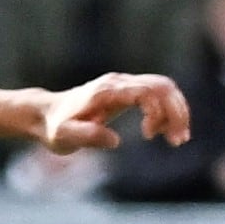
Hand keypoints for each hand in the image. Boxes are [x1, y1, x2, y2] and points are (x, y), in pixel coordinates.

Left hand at [35, 72, 187, 153]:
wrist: (46, 115)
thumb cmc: (55, 128)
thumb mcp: (64, 136)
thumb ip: (87, 137)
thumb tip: (115, 141)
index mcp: (107, 91)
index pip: (145, 92)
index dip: (157, 112)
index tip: (149, 136)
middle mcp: (119, 82)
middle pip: (162, 86)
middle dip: (177, 112)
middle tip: (178, 140)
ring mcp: (124, 84)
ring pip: (164, 88)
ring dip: (177, 111)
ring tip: (177, 139)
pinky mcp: (127, 90)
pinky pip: (158, 93)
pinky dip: (168, 110)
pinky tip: (165, 131)